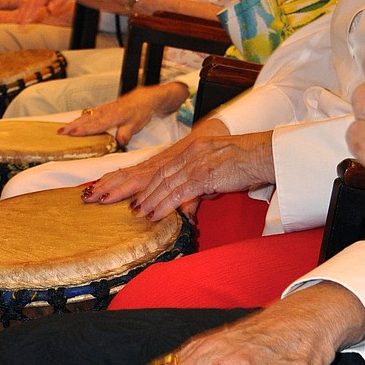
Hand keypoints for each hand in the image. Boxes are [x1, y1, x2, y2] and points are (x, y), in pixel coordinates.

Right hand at [60, 82, 188, 146]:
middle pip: (86, 120)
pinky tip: (75, 124)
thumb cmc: (141, 111)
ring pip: (86, 117)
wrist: (145, 98)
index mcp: (113, 116)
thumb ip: (127, 132)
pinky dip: (80, 119)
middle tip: (59, 132)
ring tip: (62, 129)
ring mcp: (104, 110)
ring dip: (73, 123)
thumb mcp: (137, 124)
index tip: (71, 133)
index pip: (95, 125)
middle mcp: (106, 112)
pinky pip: (89, 115)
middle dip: (72, 126)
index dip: (83, 130)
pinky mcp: (104, 109)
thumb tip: (120, 140)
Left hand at [82, 121, 274, 220]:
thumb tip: (187, 207)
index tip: (107, 186)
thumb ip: (199, 189)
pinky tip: (150, 213)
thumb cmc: (245, 164)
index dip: (128, 177)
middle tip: (98, 196)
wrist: (266, 154)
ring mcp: (195, 162)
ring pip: (160, 182)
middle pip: (148, 171)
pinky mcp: (205, 173)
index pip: (151, 165)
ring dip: (141, 198)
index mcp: (188, 150)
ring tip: (123, 209)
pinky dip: (163, 203)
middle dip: (120, 184)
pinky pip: (179, 191)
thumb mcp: (216, 175)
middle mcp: (187, 153)